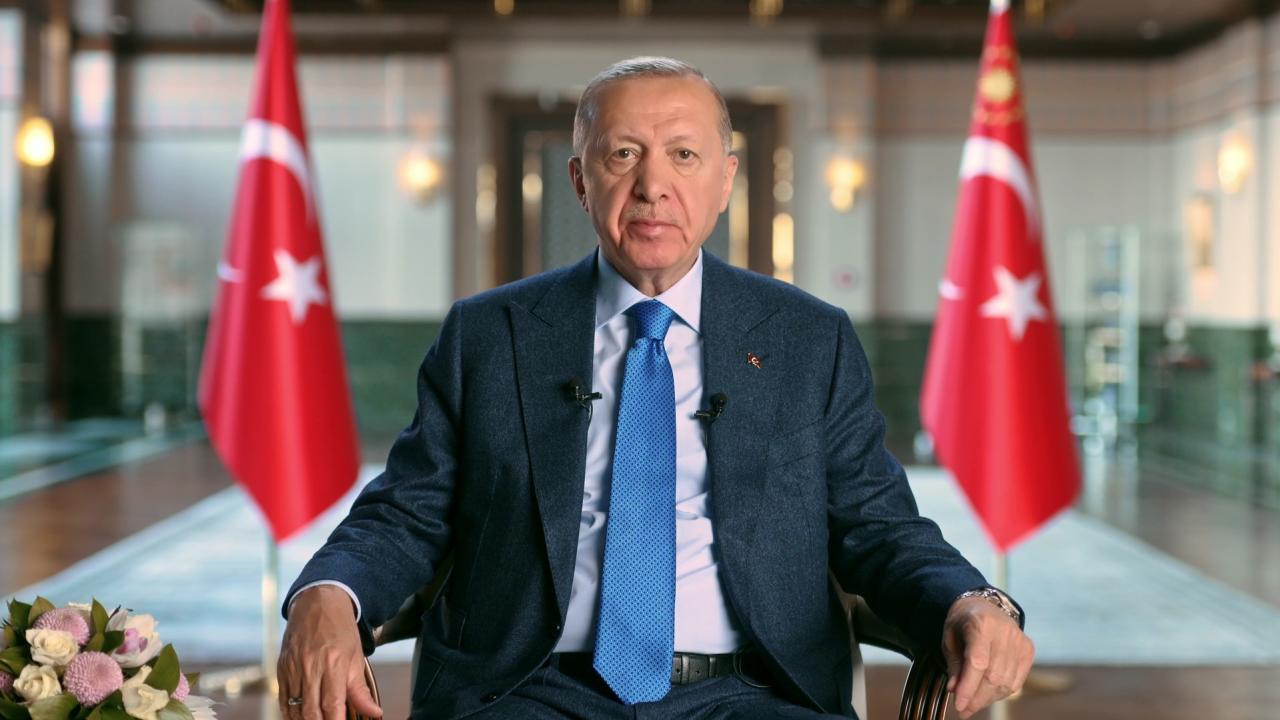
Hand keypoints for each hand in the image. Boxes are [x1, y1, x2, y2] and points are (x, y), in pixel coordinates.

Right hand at [278, 586, 381, 719]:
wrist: (318, 603)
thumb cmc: (340, 630)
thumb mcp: (356, 658)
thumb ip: (361, 690)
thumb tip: (374, 713)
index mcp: (333, 665)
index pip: (333, 705)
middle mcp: (311, 667)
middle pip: (311, 712)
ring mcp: (293, 668)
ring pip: (295, 708)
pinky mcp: (282, 668)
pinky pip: (283, 698)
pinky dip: (290, 712)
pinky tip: (299, 716)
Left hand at [941, 596, 1033, 718]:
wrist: (984, 605)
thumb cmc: (963, 622)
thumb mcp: (949, 638)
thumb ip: (953, 664)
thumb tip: (955, 690)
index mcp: (981, 623)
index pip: (977, 662)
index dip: (968, 687)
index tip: (959, 705)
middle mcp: (1005, 632)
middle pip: (993, 676)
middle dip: (977, 698)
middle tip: (964, 710)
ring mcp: (1020, 641)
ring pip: (1006, 682)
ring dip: (988, 698)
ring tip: (973, 704)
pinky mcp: (1028, 650)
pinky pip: (1016, 681)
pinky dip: (1001, 693)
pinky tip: (987, 695)